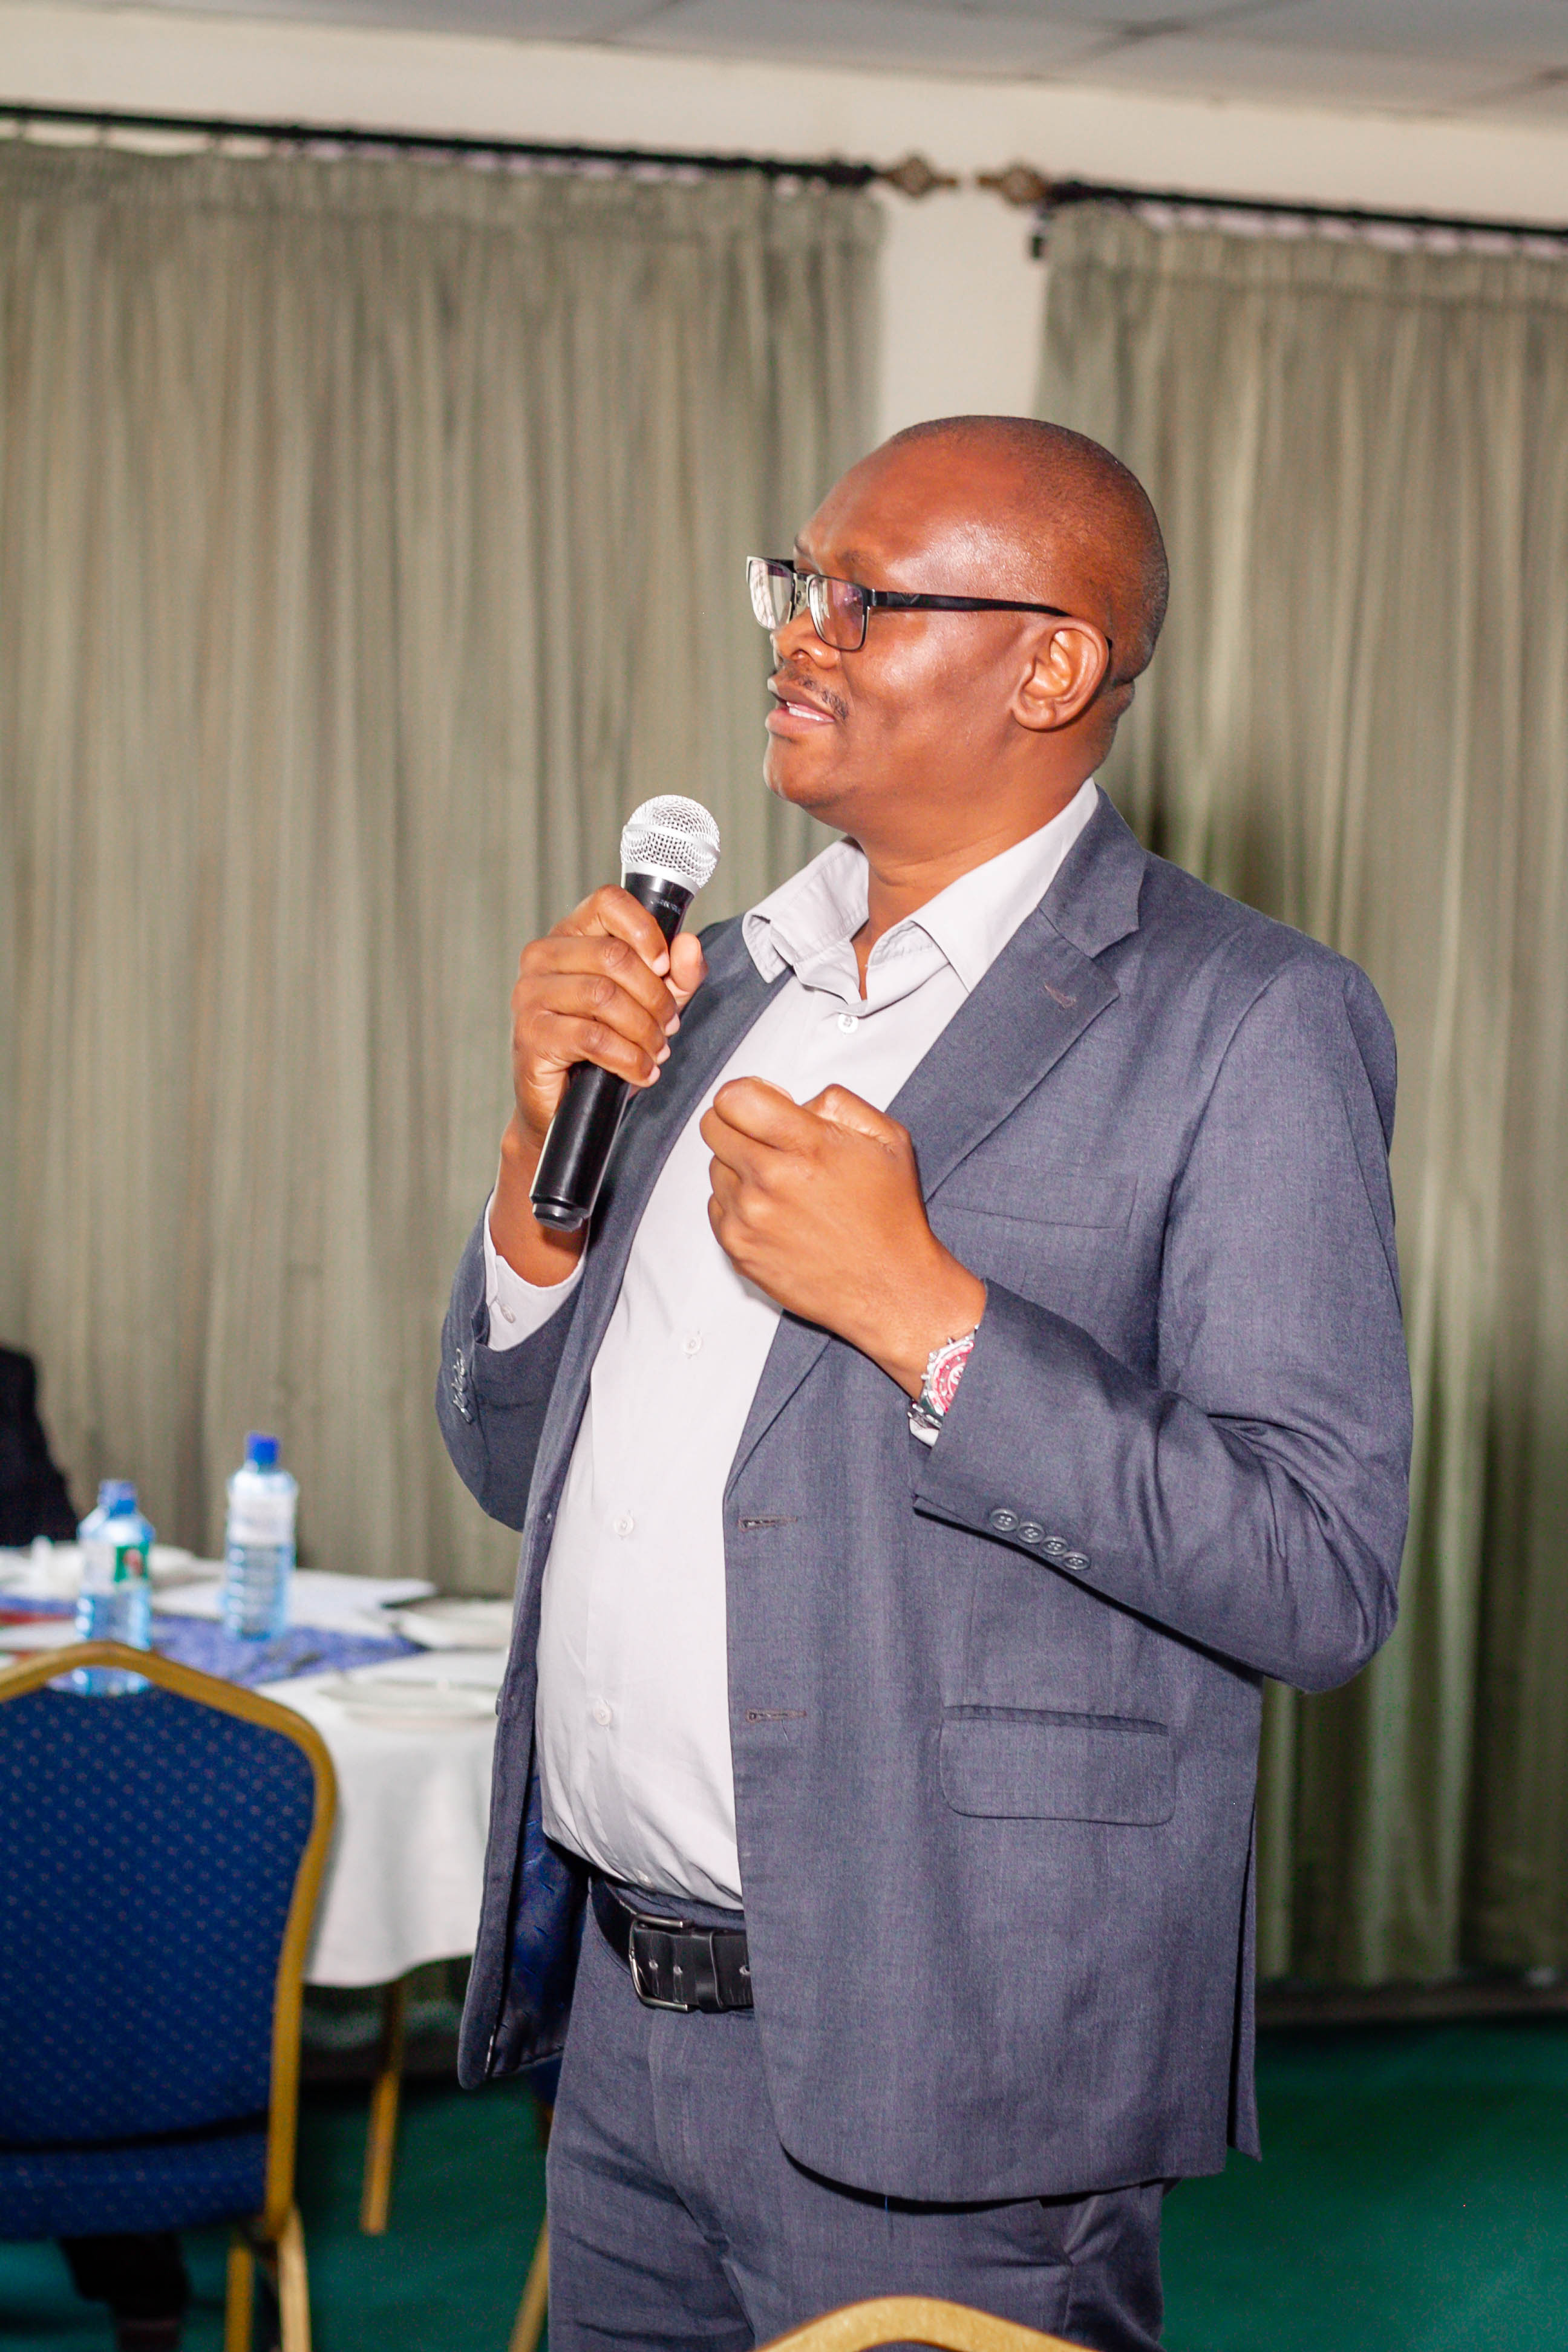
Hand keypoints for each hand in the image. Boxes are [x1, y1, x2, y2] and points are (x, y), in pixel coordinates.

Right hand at [492, 887, 706, 1283]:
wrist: (565, 1104)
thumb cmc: (602, 1047)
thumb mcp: (652, 1003)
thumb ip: (677, 974)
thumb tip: (689, 944)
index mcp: (570, 935)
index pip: (608, 902)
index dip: (645, 930)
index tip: (664, 964)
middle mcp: (543, 958)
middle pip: (613, 955)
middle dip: (654, 996)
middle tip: (667, 1024)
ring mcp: (530, 995)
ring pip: (604, 996)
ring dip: (644, 1029)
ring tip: (655, 1050)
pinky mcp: (531, 1035)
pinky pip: (592, 1037)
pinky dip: (628, 1057)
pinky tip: (640, 1070)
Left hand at [701, 1080, 985, 1397]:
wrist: (890, 1287)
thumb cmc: (891, 1215)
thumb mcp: (887, 1137)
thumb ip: (835, 1102)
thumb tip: (790, 1100)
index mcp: (807, 1145)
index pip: (733, 1097)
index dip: (746, 1095)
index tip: (762, 1105)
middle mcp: (770, 1179)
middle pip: (713, 1126)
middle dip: (737, 1124)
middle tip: (767, 1140)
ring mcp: (749, 1216)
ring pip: (715, 1167)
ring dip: (739, 1168)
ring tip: (781, 1186)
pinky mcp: (738, 1247)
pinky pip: (717, 1207)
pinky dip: (738, 1205)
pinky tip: (775, 1215)